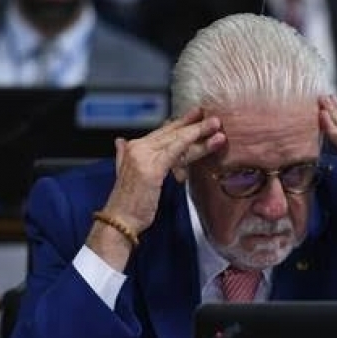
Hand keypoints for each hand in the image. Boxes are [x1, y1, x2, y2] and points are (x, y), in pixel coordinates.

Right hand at [88, 109, 224, 267]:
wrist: (119, 220)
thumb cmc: (128, 203)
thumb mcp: (127, 174)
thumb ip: (123, 156)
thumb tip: (119, 141)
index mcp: (133, 148)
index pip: (162, 133)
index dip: (181, 124)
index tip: (197, 117)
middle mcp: (137, 148)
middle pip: (172, 134)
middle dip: (194, 125)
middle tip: (213, 119)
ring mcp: (143, 156)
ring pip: (177, 141)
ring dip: (199, 133)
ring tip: (217, 128)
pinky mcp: (152, 168)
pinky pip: (176, 151)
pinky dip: (191, 143)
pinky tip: (205, 140)